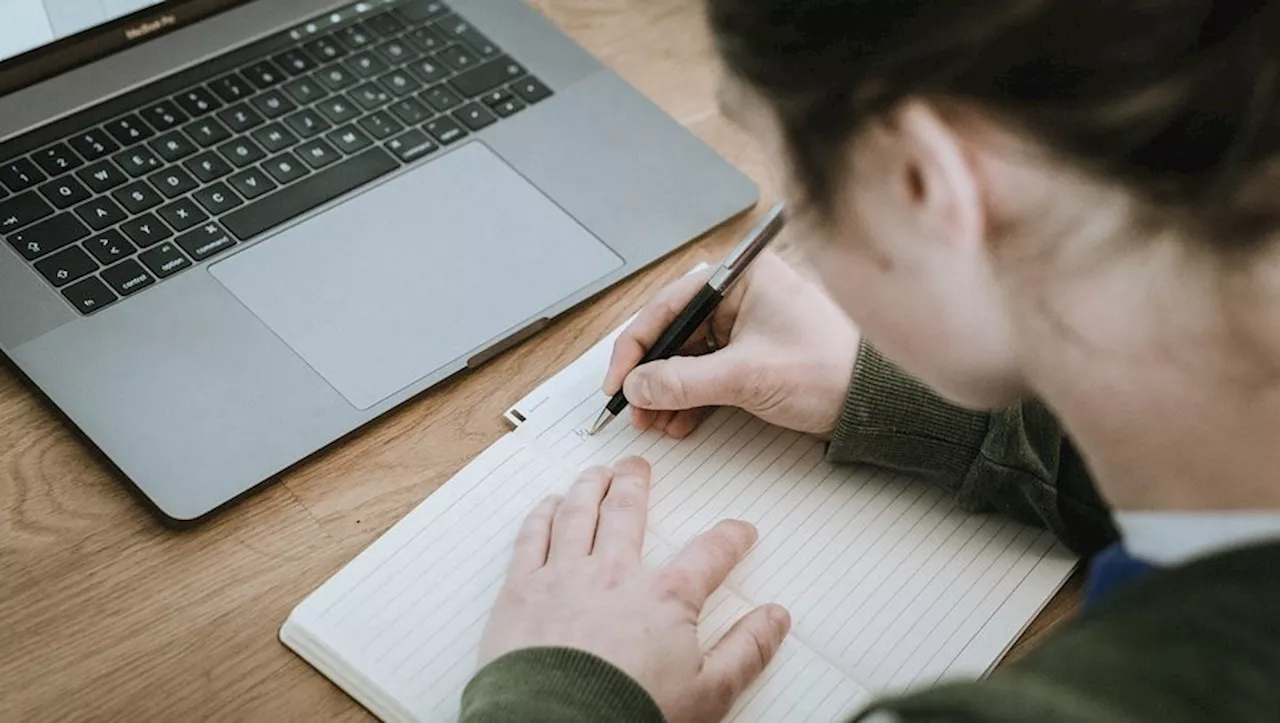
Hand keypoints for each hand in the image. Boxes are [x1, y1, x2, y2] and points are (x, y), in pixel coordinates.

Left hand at [479, 457, 790, 722]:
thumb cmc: (629, 715)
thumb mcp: (709, 693)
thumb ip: (746, 650)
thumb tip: (775, 619)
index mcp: (664, 598)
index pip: (708, 555)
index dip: (729, 539)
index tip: (738, 531)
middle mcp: (613, 574)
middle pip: (627, 513)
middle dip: (635, 484)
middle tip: (637, 466)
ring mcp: (563, 577)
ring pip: (577, 513)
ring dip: (588, 487)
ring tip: (594, 473)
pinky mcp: (521, 592)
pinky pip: (531, 538)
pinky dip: (540, 515)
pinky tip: (546, 505)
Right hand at [605, 250, 860, 437]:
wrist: (875, 402)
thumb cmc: (829, 369)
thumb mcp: (746, 376)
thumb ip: (684, 381)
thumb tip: (638, 386)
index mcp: (739, 278)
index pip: (667, 306)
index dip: (635, 347)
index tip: (619, 382)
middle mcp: (739, 296)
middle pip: (673, 333)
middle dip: (651, 375)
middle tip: (634, 408)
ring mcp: (746, 326)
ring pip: (687, 357)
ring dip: (667, 391)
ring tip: (655, 421)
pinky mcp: (752, 355)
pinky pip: (707, 373)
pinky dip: (690, 398)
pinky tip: (679, 421)